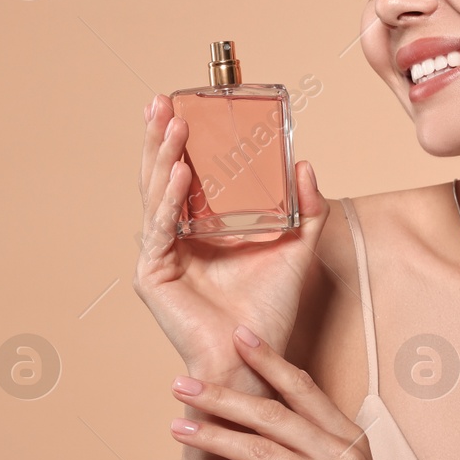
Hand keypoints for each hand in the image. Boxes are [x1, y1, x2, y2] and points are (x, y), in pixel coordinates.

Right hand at [133, 94, 328, 377]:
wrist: (255, 358)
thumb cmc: (268, 312)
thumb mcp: (295, 249)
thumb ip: (306, 211)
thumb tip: (306, 164)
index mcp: (197, 229)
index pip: (183, 175)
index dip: (178, 140)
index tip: (181, 103)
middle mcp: (173, 238)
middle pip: (160, 177)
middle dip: (159, 137)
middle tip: (162, 100)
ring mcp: (159, 255)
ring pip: (157, 195)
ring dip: (164, 157)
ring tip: (173, 124)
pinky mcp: (153, 275)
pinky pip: (161, 229)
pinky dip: (169, 199)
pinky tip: (179, 173)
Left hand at [168, 325, 418, 459]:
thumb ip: (319, 449)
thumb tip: (270, 421)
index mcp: (351, 440)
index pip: (304, 388)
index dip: (269, 360)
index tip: (237, 335)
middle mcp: (342, 457)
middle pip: (273, 414)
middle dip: (223, 396)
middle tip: (182, 384)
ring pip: (260, 451)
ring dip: (214, 437)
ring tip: (177, 428)